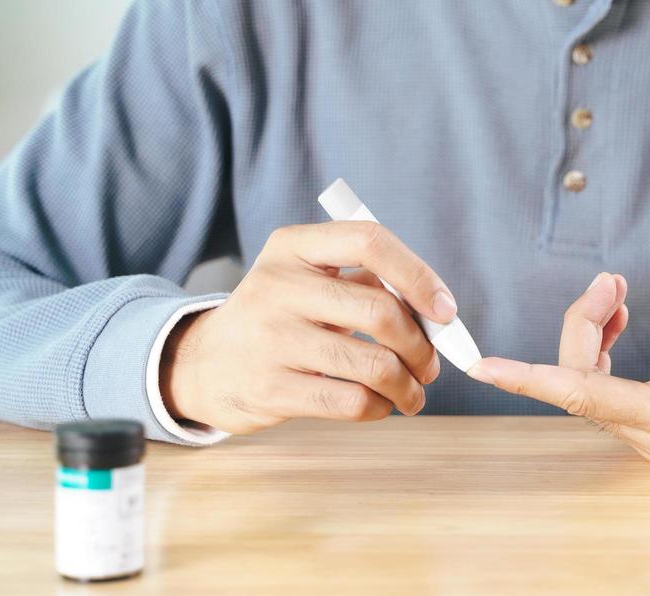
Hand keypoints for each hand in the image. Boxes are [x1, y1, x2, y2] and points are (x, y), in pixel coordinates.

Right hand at [160, 220, 455, 434]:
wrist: (203, 364)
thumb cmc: (279, 317)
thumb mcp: (307, 280)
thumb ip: (365, 283)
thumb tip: (437, 312)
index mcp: (293, 246)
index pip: (369, 242)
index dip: (418, 275)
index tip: (445, 309)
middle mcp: (278, 286)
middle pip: (380, 311)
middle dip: (421, 345)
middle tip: (430, 364)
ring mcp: (271, 339)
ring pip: (373, 365)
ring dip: (407, 384)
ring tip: (412, 392)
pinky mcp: (271, 389)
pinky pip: (351, 402)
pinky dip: (379, 408)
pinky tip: (380, 405)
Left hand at [469, 275, 649, 468]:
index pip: (586, 396)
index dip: (532, 379)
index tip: (487, 368)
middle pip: (584, 384)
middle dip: (585, 328)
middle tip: (610, 283)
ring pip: (590, 386)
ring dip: (593, 337)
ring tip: (615, 294)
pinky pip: (604, 390)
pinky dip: (600, 353)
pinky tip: (614, 320)